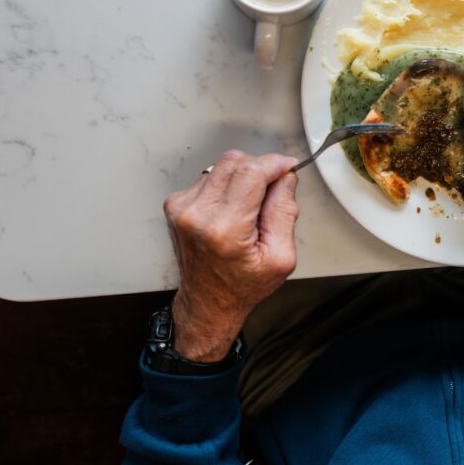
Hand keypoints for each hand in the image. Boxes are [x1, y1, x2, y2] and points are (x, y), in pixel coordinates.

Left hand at [163, 151, 299, 361]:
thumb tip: (286, 178)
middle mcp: (197, 215)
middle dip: (259, 168)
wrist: (208, 302)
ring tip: (248, 207)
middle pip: (234, 162)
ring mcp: (181, 208)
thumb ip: (285, 213)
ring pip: (221, 166)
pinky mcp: (175, 204)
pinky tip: (230, 208)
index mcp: (225, 230)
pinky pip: (208, 177)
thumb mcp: (281, 257)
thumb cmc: (242, 285)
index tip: (288, 167)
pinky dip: (225, 185)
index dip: (274, 163)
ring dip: (241, 177)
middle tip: (271, 189)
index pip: (251, 173)